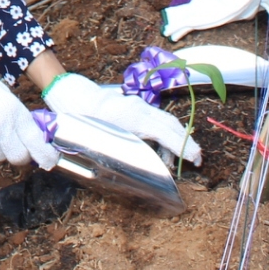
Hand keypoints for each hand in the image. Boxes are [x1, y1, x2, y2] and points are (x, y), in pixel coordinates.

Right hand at [0, 61, 57, 168]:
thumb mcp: (4, 95)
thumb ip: (17, 116)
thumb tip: (29, 134)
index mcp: (14, 114)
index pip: (36, 144)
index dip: (46, 156)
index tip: (49, 161)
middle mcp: (1, 130)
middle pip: (17, 157)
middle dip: (16, 152)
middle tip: (9, 140)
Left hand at [43, 74, 201, 164]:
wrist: (72, 95)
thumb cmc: (82, 120)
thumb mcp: (99, 141)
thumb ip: (119, 156)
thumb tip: (135, 174)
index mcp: (133, 117)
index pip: (166, 132)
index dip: (183, 146)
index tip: (195, 158)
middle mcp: (140, 109)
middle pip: (171, 125)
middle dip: (185, 143)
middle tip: (195, 160)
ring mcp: (139, 105)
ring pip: (165, 121)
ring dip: (174, 139)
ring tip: (172, 161)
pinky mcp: (136, 106)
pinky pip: (156, 119)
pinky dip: (163, 133)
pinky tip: (158, 148)